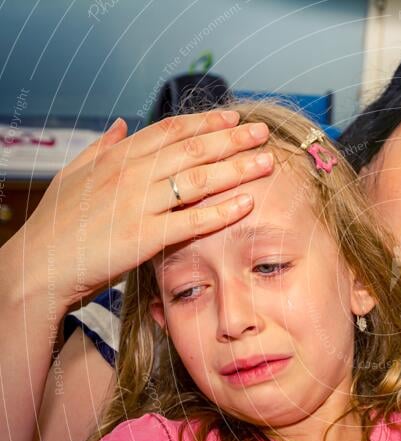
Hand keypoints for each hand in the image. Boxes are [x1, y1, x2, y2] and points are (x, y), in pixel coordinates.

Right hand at [12, 110, 272, 307]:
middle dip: (232, 139)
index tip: (233, 118)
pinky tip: (247, 203)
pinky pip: (193, 221)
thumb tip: (123, 124)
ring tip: (267, 162)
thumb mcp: (74, 174)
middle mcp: (131, 175)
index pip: (170, 131)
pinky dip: (222, 211)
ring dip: (237, 168)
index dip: (205, 122)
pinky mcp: (144, 237)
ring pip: (199, 180)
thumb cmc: (57, 223)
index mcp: (117, 157)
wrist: (39, 266)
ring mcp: (138, 205)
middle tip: (262, 132)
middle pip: (193, 149)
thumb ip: (102, 147)